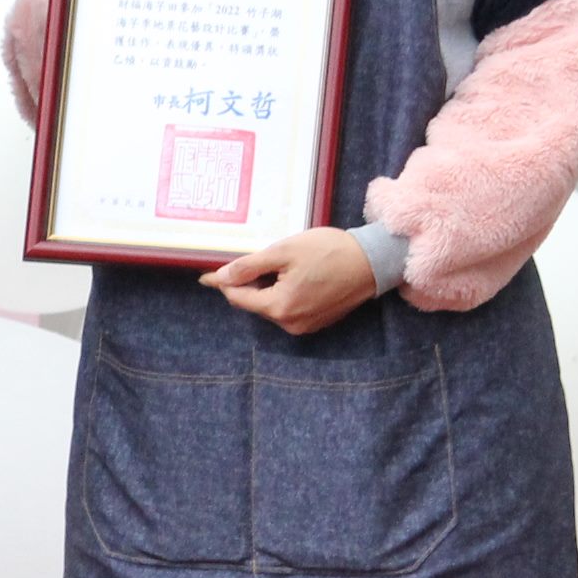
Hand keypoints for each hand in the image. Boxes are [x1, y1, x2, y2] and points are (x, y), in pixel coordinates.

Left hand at [200, 227, 380, 335]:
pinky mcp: (318, 322)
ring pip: (271, 306)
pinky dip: (284, 294)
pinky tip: (296, 275)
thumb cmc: (329, 251)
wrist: (372, 262)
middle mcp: (290, 323)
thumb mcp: (283, 251)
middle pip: (254, 303)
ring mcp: (305, 326)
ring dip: (267, 288)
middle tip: (254, 259)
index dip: (222, 283)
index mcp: (279, 307)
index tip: (205, 275)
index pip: (238, 297)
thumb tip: (220, 277)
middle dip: (248, 283)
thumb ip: (249, 266)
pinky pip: (289, 309)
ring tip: (282, 264)